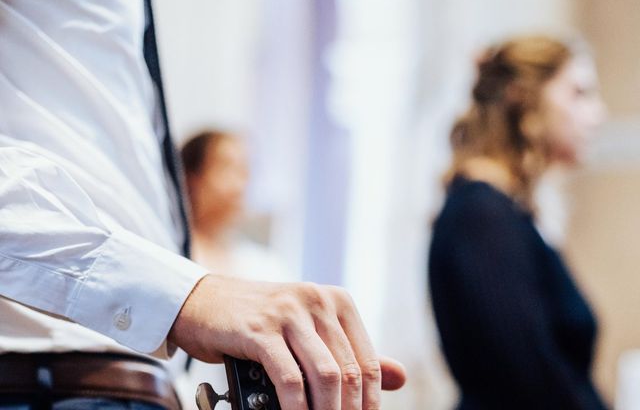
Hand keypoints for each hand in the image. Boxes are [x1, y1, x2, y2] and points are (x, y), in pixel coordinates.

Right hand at [169, 274, 405, 409]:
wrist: (205, 302)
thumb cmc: (260, 321)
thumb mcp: (310, 332)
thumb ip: (352, 353)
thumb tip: (401, 378)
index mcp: (336, 301)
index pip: (367, 361)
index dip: (370, 401)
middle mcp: (317, 300)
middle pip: (349, 371)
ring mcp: (288, 312)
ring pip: (325, 374)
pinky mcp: (260, 330)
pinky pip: (290, 378)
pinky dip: (297, 408)